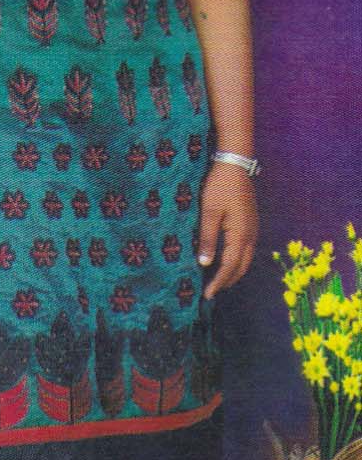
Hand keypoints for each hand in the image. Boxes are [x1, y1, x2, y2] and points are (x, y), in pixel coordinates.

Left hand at [197, 163, 257, 299]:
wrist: (235, 164)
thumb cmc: (220, 186)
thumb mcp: (209, 212)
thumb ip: (208, 239)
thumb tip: (205, 264)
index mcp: (241, 234)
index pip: (230, 266)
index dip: (219, 282)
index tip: (208, 295)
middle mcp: (251, 235)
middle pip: (242, 266)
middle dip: (228, 281)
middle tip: (212, 291)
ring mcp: (254, 228)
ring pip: (247, 258)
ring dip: (234, 271)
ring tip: (219, 280)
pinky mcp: (252, 222)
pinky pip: (247, 249)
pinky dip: (238, 260)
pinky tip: (227, 260)